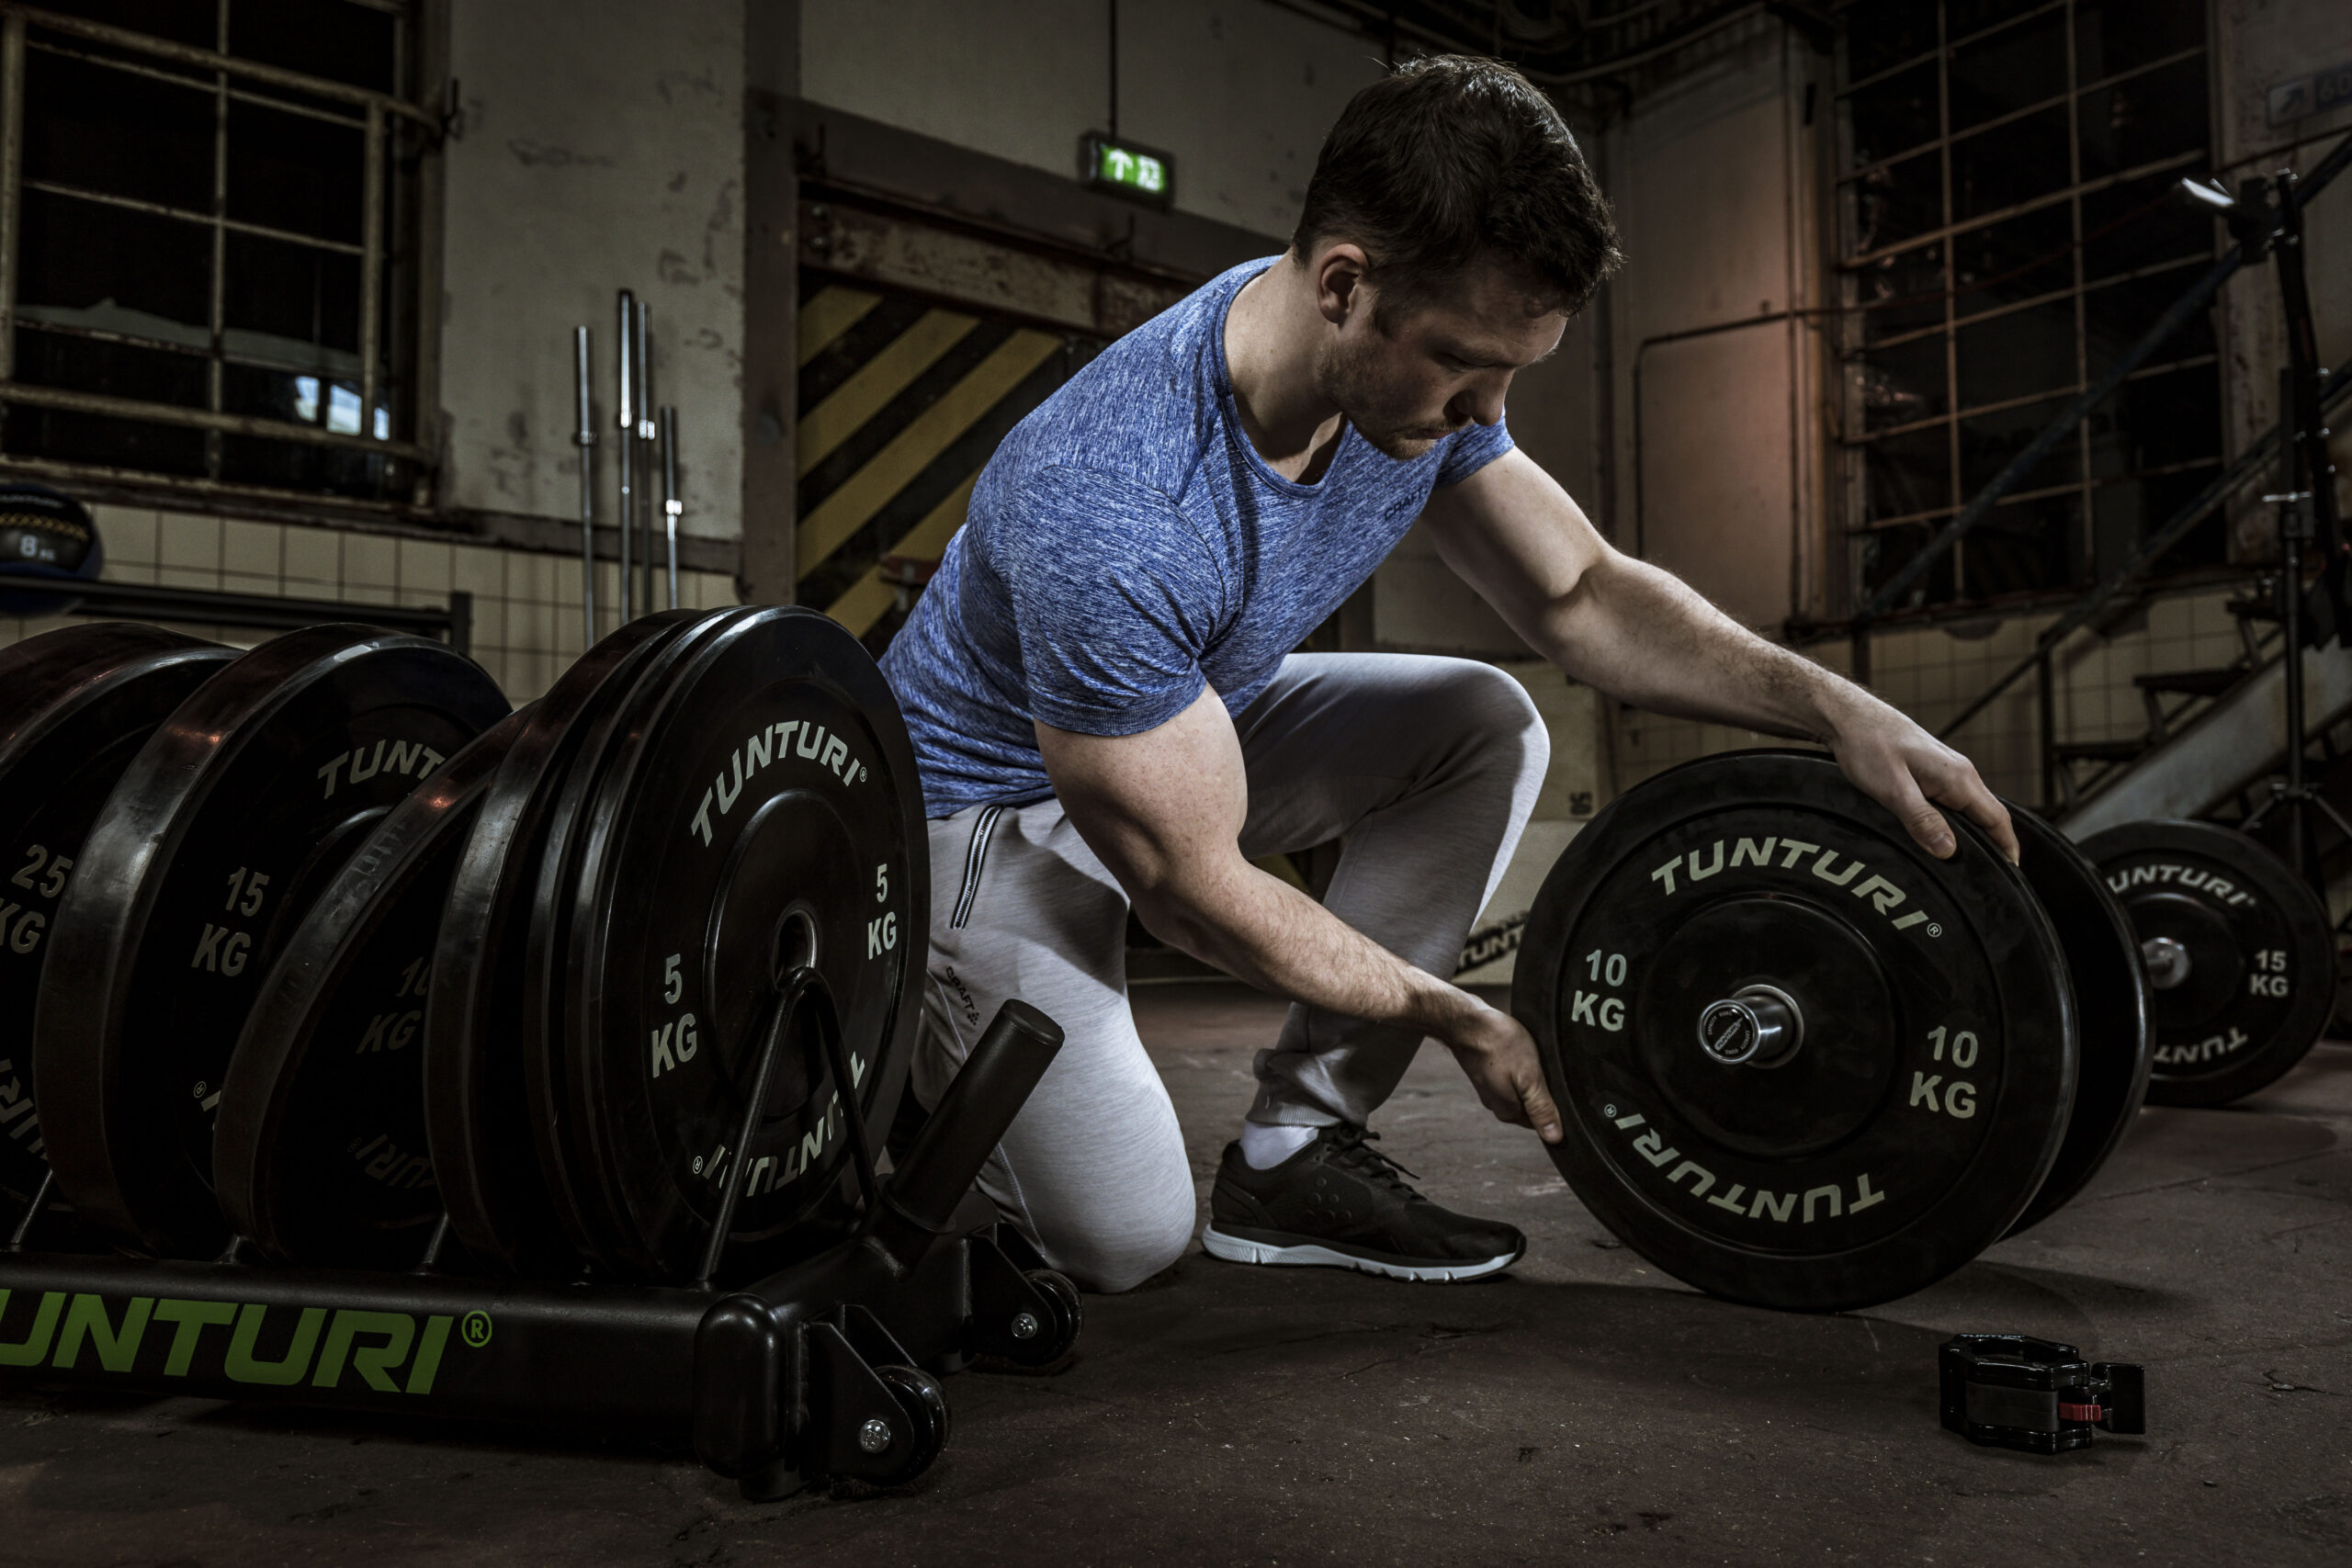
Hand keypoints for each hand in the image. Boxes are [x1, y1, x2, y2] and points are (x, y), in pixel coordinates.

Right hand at [1433, 994, 1563, 1142]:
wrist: (1466, 1021)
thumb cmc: (1498, 1044)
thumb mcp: (1529, 1076)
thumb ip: (1542, 1107)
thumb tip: (1554, 1137)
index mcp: (1508, 1111)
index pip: (1540, 1121)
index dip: (1554, 1105)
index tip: (1555, 1082)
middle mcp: (1497, 1105)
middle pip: (1531, 1105)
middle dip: (1542, 1090)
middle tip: (1543, 1066)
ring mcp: (1490, 1088)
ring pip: (1521, 1089)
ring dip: (1530, 1076)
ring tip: (1530, 1057)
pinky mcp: (1486, 1073)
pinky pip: (1510, 1076)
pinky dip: (1518, 1066)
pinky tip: (1518, 1052)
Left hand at [1824, 689, 2017, 862]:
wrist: (1850, 718)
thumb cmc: (1868, 746)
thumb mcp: (1893, 789)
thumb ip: (1922, 820)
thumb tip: (1949, 850)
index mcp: (1958, 778)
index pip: (1997, 818)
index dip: (2007, 847)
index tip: (2013, 874)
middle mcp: (1960, 773)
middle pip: (1988, 815)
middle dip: (1994, 845)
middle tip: (1990, 878)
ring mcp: (1946, 771)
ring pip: (1970, 808)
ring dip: (1976, 834)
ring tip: (1970, 863)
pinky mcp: (1931, 771)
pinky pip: (1954, 801)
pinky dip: (1957, 821)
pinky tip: (1945, 835)